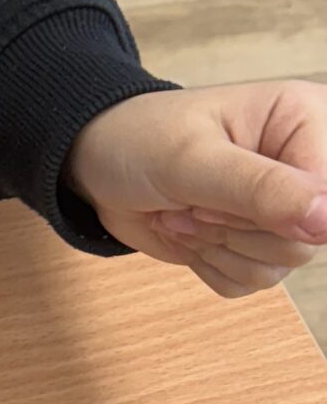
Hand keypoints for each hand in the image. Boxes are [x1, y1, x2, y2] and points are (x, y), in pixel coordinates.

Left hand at [65, 80, 326, 297]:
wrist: (98, 166)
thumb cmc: (140, 141)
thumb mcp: (193, 160)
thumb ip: (261, 189)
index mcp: (306, 122)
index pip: (326, 199)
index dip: (270, 214)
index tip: (214, 198)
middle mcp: (304, 166)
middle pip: (304, 241)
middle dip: (233, 231)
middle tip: (192, 201)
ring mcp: (283, 209)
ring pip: (279, 267)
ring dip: (217, 248)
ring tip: (185, 210)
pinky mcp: (258, 243)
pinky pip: (252, 281)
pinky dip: (210, 264)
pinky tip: (188, 229)